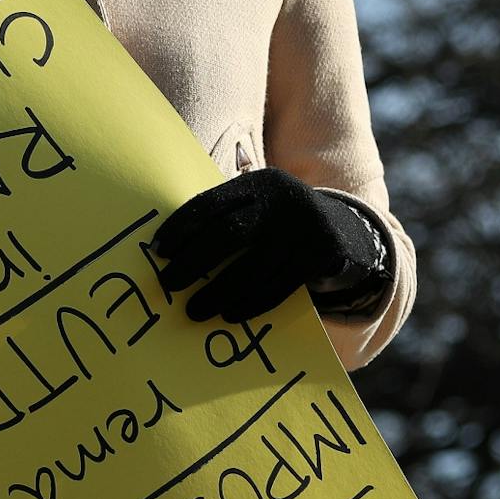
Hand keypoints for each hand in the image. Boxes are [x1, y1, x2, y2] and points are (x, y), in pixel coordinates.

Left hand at [153, 168, 386, 323]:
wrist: (341, 228)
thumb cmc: (278, 221)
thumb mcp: (258, 206)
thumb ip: (226, 217)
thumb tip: (171, 249)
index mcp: (258, 183)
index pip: (213, 203)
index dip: (182, 227)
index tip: (158, 250)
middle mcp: (283, 200)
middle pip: (230, 233)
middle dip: (194, 261)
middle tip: (168, 283)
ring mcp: (304, 228)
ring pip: (253, 267)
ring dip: (219, 292)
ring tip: (193, 310)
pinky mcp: (321, 254)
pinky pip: (278, 286)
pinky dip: (251, 303)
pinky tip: (229, 315)